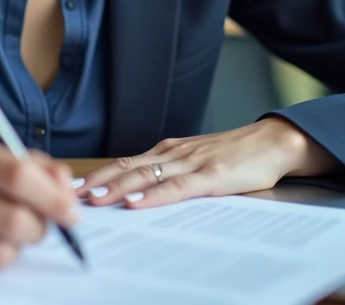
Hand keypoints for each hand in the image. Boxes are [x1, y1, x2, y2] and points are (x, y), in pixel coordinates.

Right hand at [0, 132, 79, 269]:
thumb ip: (23, 163)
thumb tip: (65, 183)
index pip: (19, 176)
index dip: (53, 197)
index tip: (72, 211)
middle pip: (16, 221)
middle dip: (41, 229)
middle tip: (42, 225)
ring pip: (0, 252)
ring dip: (17, 247)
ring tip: (9, 232)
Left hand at [76, 117, 338, 208]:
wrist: (275, 142)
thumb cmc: (238, 156)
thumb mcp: (197, 162)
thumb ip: (171, 175)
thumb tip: (139, 193)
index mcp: (168, 152)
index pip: (125, 164)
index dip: (98, 176)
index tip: (72, 187)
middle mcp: (174, 153)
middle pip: (127, 169)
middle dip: (97, 184)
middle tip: (69, 195)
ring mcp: (192, 162)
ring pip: (146, 176)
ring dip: (116, 189)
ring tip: (93, 200)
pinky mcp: (212, 174)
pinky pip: (177, 187)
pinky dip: (154, 195)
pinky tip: (137, 202)